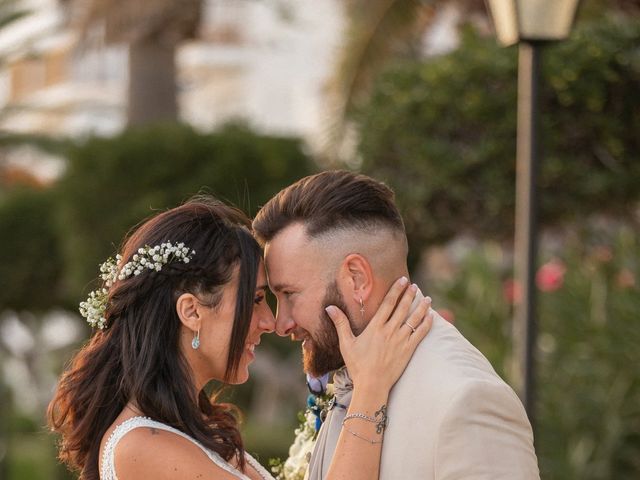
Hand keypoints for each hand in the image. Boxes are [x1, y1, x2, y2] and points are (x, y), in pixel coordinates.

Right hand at [325, 277, 432, 391]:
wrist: (372, 385)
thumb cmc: (357, 365)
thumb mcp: (346, 343)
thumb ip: (340, 323)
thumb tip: (329, 307)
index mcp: (375, 327)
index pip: (388, 304)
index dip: (396, 290)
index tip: (402, 280)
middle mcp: (390, 331)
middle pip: (403, 308)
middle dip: (410, 295)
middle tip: (415, 285)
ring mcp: (401, 340)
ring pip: (414, 319)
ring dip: (422, 307)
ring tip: (427, 298)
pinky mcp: (408, 350)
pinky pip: (421, 334)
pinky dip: (427, 324)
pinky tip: (431, 316)